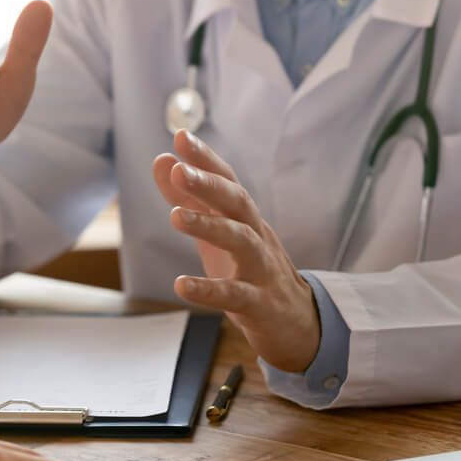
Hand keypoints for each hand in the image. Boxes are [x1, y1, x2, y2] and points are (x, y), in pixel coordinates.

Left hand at [152, 130, 320, 371]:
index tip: (181, 137)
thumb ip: (189, 199)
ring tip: (175, 218)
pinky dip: (209, 290)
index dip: (206, 159)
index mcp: (246, 218)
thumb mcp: (218, 234)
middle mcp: (257, 236)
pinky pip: (235, 295)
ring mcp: (262, 270)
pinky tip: (181, 285)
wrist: (298, 324)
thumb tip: (162, 161)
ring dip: (210, 227)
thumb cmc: (253, 272)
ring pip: (241, 242)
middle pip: (238, 203)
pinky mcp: (260, 304)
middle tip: (179, 172)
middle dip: (209, 185)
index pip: (227, 181)